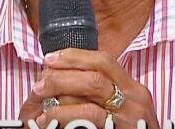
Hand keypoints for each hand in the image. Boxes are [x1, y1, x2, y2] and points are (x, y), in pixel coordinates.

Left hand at [18, 49, 159, 128]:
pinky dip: (64, 113)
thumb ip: (105, 97)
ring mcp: (129, 115)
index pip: (104, 61)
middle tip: (41, 82)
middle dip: (63, 72)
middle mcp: (135, 98)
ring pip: (92, 85)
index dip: (75, 56)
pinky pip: (89, 114)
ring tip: (40, 97)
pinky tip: (49, 119)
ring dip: (60, 88)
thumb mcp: (125, 112)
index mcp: (134, 90)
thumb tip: (68, 82)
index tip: (52, 58)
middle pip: (95, 71)